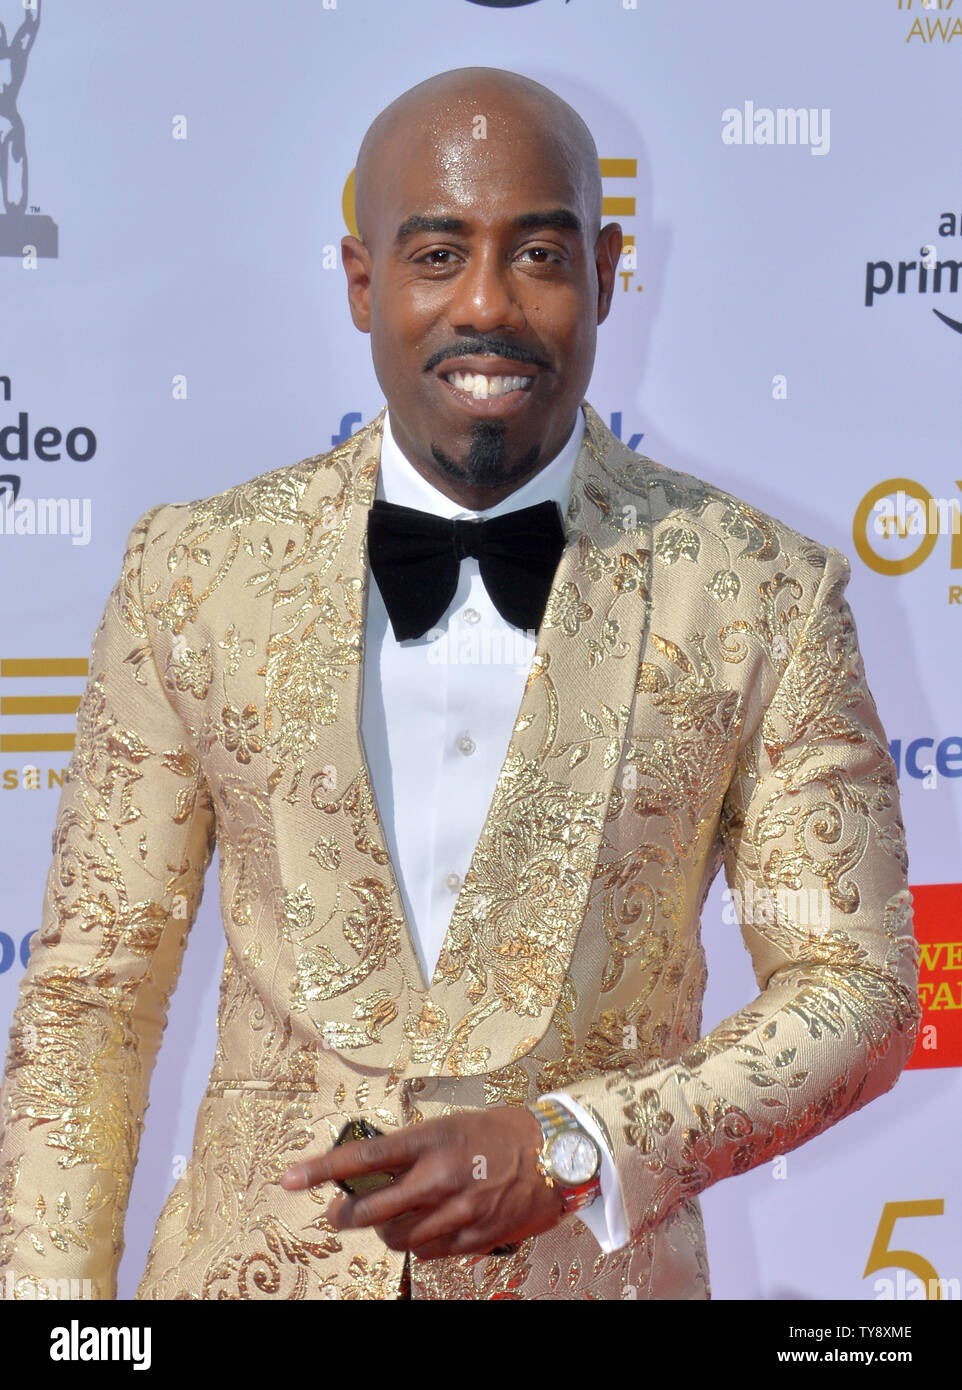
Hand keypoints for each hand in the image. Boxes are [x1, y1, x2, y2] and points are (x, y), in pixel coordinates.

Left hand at [278, 1106, 564, 1258]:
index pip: (364, 1157)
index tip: (289, 1177)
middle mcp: (439, 1177)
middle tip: (338, 1213)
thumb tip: (373, 1170)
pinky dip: (419, 1242)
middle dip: (346, 1214)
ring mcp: (456, 1212)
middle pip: (371, 1209)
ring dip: (386, 1230)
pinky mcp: (473, 1237)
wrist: (557, 1154)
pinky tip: (427, 1226)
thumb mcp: (451, 1126)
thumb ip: (413, 1149)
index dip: (322, 1169)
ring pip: (396, 1237)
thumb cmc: (500, 1132)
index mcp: (431, 1140)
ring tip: (393, 1217)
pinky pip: (428, 1252)